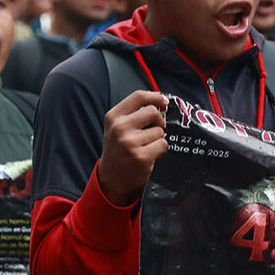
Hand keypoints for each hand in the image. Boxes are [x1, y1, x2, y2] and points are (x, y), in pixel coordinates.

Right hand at [96, 90, 168, 205]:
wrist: (111, 178)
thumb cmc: (118, 150)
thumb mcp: (116, 127)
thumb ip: (133, 114)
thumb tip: (160, 101)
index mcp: (113, 117)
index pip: (138, 97)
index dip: (155, 96)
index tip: (164, 101)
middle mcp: (120, 127)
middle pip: (153, 112)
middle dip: (158, 121)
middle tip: (153, 131)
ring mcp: (130, 142)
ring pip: (159, 131)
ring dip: (157, 139)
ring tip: (146, 147)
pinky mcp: (141, 156)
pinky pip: (163, 145)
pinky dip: (160, 150)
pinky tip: (150, 155)